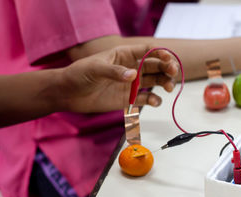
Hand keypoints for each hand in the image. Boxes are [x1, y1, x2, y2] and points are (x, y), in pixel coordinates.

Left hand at [60, 45, 177, 112]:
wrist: (68, 94)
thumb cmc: (78, 74)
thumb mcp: (94, 69)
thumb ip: (114, 72)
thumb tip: (133, 76)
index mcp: (124, 55)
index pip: (147, 50)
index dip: (160, 53)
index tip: (168, 58)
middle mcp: (131, 68)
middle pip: (156, 66)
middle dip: (167, 68)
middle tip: (172, 73)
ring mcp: (131, 84)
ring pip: (154, 81)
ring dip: (164, 83)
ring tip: (168, 88)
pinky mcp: (128, 99)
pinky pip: (145, 99)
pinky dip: (153, 100)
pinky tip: (155, 101)